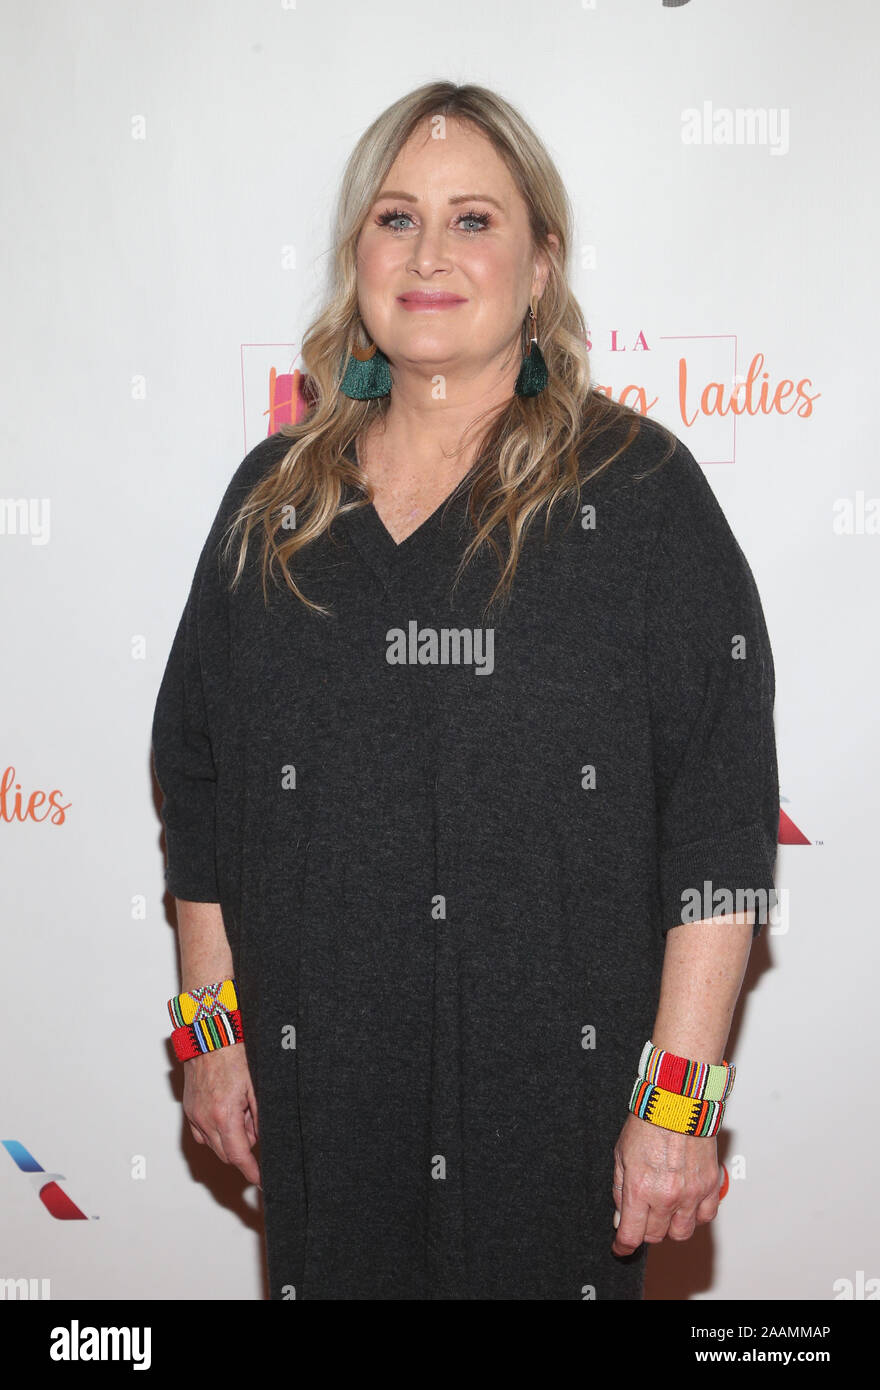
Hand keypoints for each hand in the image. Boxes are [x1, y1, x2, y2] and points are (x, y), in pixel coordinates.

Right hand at [182, 1042, 260, 1187]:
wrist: (209, 1033)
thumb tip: (263, 1137)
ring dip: (230, 1137)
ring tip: (242, 1108)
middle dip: (244, 1147)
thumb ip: (261, 1115)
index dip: (252, 1172)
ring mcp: (194, 1114)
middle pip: (226, 1153)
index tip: (261, 1182)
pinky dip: (217, 1129)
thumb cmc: (233, 1052)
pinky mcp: (189, 1108)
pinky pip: (203, 1132)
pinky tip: (228, 1110)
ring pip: (214, 1143)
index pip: (239, 1155)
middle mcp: (204, 1119)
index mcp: (223, 1115)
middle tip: (255, 1121)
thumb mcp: (257, 1084)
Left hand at [611, 1111, 719, 1254]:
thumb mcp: (621, 1155)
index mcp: (639, 1189)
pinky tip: (686, 1203)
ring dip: (670, 1226)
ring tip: (664, 1210)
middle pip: (655, 1236)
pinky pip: (705, 1217)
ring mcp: (691, 1193)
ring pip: (681, 1233)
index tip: (621, 1247)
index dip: (623, 1246)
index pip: (631, 1234)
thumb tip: (621, 1216)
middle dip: (645, 1229)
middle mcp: (666, 1196)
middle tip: (642, 1216)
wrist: (677, 1102)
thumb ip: (619, 1189)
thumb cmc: (648, 1122)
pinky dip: (695, 1216)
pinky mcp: (710, 1186)